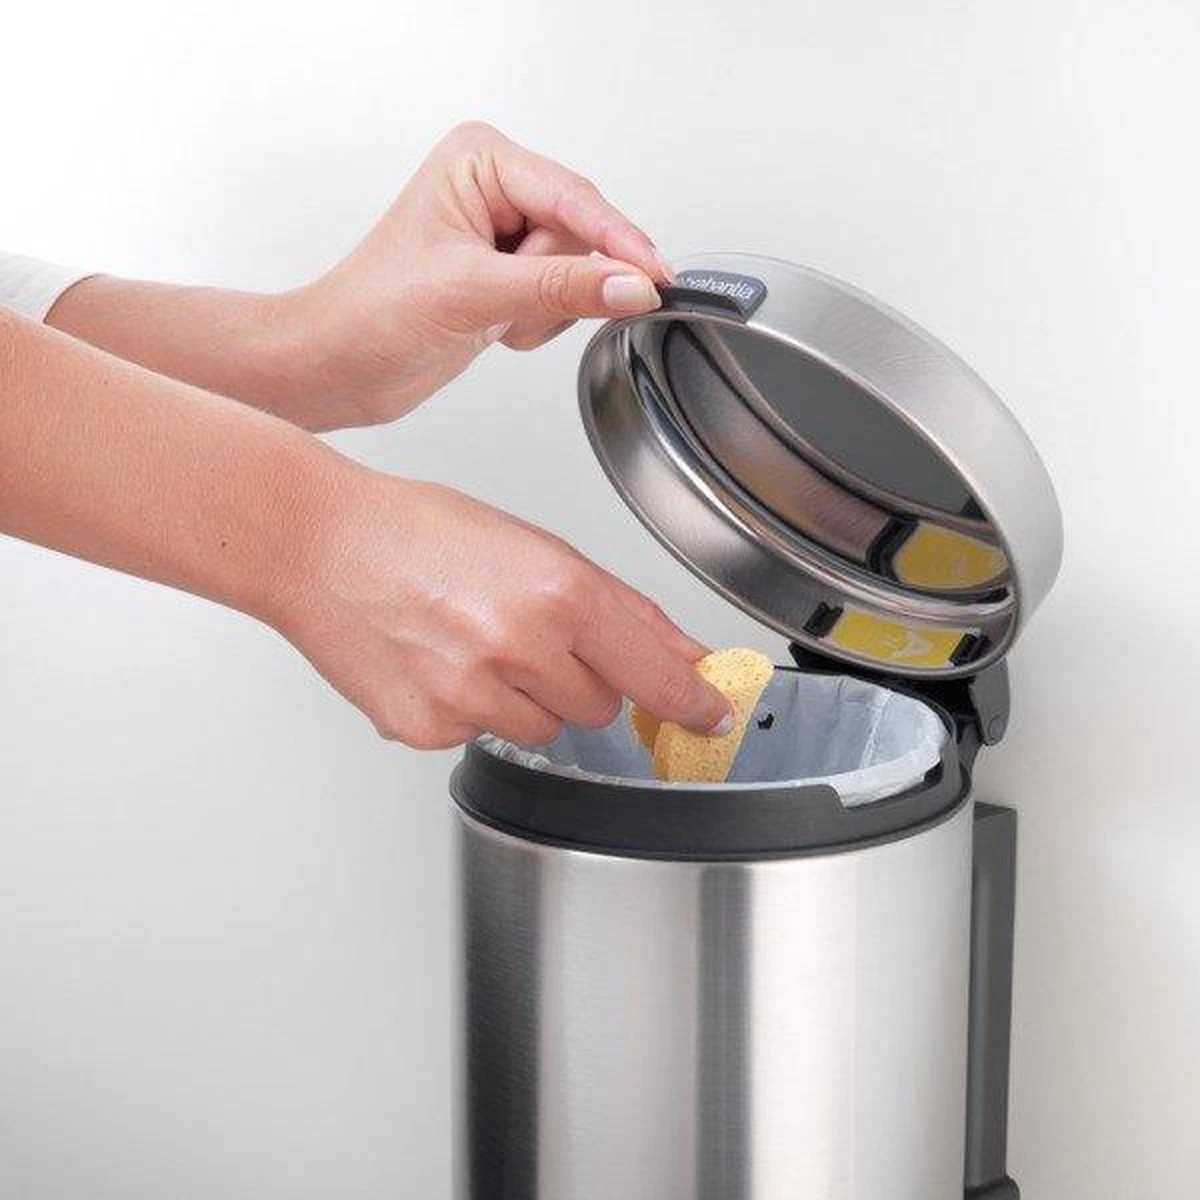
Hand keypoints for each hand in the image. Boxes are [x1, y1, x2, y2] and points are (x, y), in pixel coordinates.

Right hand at [272, 471, 732, 748]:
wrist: (318, 545)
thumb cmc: (420, 533)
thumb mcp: (535, 547)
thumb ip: (617, 610)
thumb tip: (680, 657)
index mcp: (557, 592)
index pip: (654, 672)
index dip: (690, 701)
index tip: (711, 717)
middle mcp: (518, 647)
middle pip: (602, 707)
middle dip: (582, 679)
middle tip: (528, 636)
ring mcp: (470, 696)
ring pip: (546, 730)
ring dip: (528, 700)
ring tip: (473, 645)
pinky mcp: (427, 728)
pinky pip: (484, 738)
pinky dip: (473, 710)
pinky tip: (439, 663)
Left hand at [285, 121, 672, 427]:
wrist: (339, 366)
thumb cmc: (373, 312)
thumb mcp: (475, 293)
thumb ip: (563, 288)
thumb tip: (632, 285)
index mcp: (480, 160)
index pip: (574, 198)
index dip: (618, 240)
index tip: (657, 276)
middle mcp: (496, 189)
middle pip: (581, 236)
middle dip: (551, 283)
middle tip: (502, 302)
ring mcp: (505, 235)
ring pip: (578, 272)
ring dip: (542, 310)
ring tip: (489, 316)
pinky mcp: (510, 276)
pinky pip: (564, 300)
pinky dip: (536, 326)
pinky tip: (493, 329)